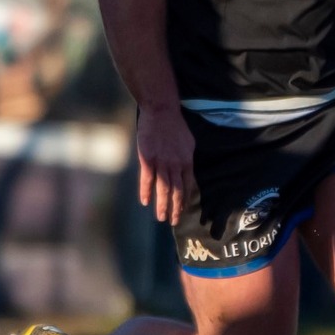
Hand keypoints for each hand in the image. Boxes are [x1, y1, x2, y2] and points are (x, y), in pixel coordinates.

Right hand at [136, 102, 198, 222]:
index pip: (187, 186)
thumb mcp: (188, 143)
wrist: (161, 112)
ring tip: (161, 218)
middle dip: (175, 209)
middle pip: (177, 191)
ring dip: (162, 205)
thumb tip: (188, 171)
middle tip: (173, 222)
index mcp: (186, 161)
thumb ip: (187, 159)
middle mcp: (176, 165)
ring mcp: (161, 163)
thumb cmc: (175, 126)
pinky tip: (145, 202)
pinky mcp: (147, 159)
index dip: (184, 200)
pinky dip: (146, 191)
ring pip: (163, 189)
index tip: (182, 211)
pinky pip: (147, 179)